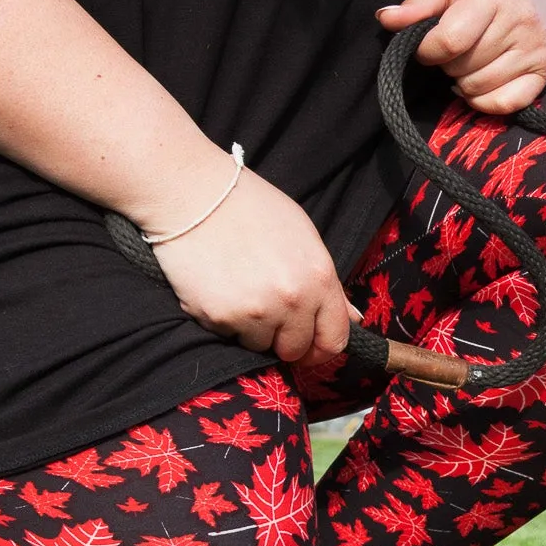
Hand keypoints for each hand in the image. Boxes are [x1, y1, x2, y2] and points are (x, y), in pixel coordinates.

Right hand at [151, 160, 356, 366]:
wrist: (194, 194)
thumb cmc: (251, 208)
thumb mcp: (303, 235)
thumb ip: (328, 283)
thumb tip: (352, 318)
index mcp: (319, 277)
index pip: (335, 339)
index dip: (322, 348)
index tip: (309, 345)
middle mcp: (292, 300)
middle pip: (296, 350)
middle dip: (284, 339)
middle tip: (267, 314)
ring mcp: (256, 312)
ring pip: (259, 346)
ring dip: (251, 328)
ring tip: (238, 290)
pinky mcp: (220, 318)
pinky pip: (227, 335)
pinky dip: (224, 319)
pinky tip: (217, 287)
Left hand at [378, 0, 545, 114]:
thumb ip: (417, 1)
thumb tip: (386, 19)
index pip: (450, 40)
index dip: (427, 50)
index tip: (425, 45)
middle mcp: (521, 20)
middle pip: (464, 67)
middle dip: (447, 63)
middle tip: (453, 47)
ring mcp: (537, 48)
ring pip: (480, 87)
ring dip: (463, 81)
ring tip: (468, 59)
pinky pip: (506, 104)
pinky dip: (484, 101)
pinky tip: (479, 82)